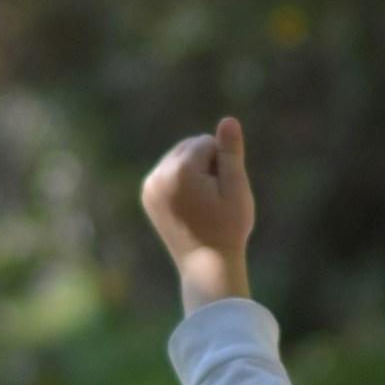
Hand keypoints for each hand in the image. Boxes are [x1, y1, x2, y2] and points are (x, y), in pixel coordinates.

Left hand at [143, 113, 257, 302]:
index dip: (222, 165)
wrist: (206, 265)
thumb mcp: (236, 188)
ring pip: (180, 157)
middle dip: (206, 164)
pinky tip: (189, 204)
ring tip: (201, 203)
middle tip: (212, 200)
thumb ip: (230, 152)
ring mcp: (149, 185)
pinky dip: (182, 179)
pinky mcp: (147, 194)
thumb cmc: (228, 227)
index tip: (221, 193)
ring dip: (194, 171)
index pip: (208, 143)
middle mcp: (159, 174)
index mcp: (180, 170)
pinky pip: (169, 170)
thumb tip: (227, 120)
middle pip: (191, 146)